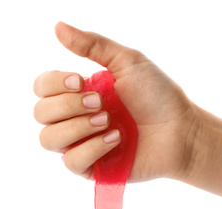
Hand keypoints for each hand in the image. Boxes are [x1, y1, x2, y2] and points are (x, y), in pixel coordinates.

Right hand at [34, 22, 197, 181]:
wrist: (180, 129)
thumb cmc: (158, 95)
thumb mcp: (128, 62)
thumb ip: (93, 45)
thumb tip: (57, 27)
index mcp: (81, 92)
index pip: (42, 88)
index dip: (54, 84)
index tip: (80, 81)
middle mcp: (77, 118)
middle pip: (41, 113)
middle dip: (69, 105)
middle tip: (101, 102)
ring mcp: (83, 143)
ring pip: (48, 139)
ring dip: (78, 127)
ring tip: (107, 121)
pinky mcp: (94, 168)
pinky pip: (71, 162)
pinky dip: (91, 149)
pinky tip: (115, 140)